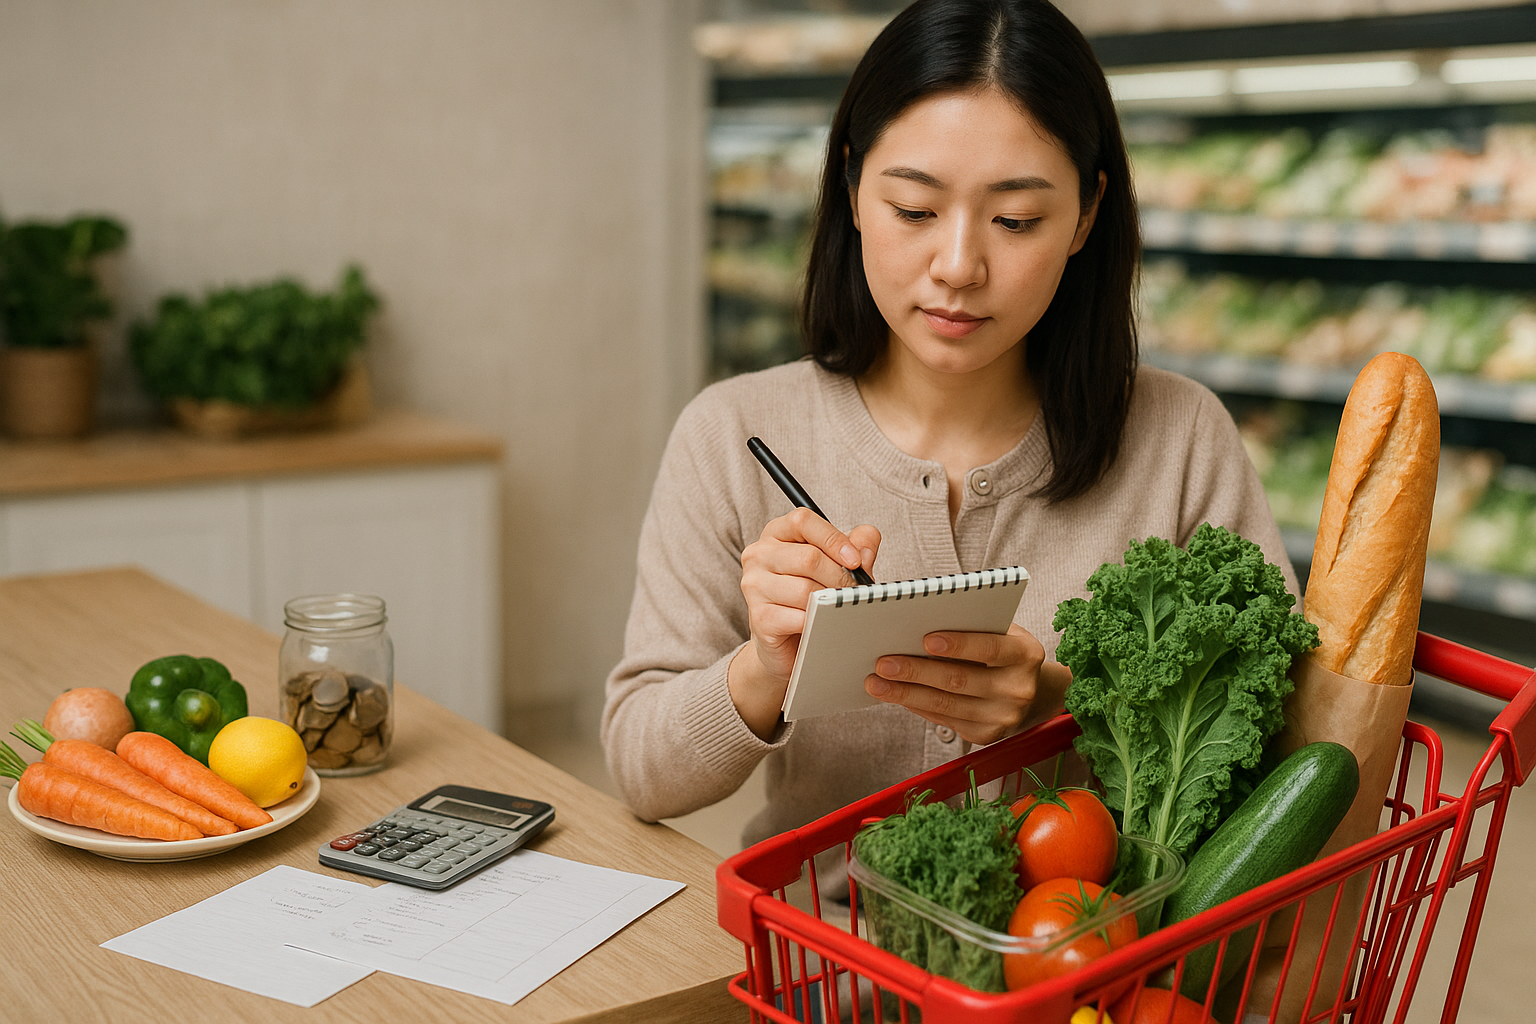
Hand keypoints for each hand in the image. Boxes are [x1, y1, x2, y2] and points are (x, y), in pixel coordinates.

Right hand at [728, 507, 880, 739]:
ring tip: (842, 608)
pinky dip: (818, 621)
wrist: (788, 643)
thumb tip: (868, 538)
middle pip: (807, 557)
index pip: (802, 520)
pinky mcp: (759, 617)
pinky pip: (797, 617)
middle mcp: (759, 555)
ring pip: (804, 589)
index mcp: (776, 534)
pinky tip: (825, 624)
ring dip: (831, 601)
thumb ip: (855, 547)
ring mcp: (754, 586)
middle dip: (840, 576)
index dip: (833, 538)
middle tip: (856, 592)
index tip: (855, 560)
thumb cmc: (812, 596)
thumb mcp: (836, 566)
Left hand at [863, 624, 1070, 745]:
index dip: (959, 644)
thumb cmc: (1004, 651)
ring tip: (877, 683)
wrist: (1032, 690)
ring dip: (906, 694)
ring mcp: (1004, 717)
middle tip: (883, 663)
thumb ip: (971, 626)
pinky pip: (945, 720)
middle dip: (916, 671)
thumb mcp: (999, 631)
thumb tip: (918, 626)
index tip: (925, 639)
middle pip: (959, 680)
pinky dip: (917, 706)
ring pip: (946, 705)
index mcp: (1025, 654)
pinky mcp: (987, 735)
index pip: (990, 648)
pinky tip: (897, 696)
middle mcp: (1018, 689)